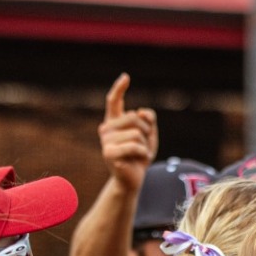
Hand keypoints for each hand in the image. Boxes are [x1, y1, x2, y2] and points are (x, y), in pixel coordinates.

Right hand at [97, 73, 157, 188]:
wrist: (134, 179)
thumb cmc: (140, 156)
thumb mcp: (149, 134)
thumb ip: (149, 119)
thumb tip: (141, 111)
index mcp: (115, 122)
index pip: (114, 101)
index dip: (119, 88)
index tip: (126, 77)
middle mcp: (107, 128)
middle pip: (134, 117)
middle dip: (147, 130)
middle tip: (144, 144)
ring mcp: (106, 141)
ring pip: (136, 132)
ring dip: (145, 144)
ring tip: (140, 154)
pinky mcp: (109, 153)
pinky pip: (135, 145)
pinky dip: (143, 153)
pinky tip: (139, 160)